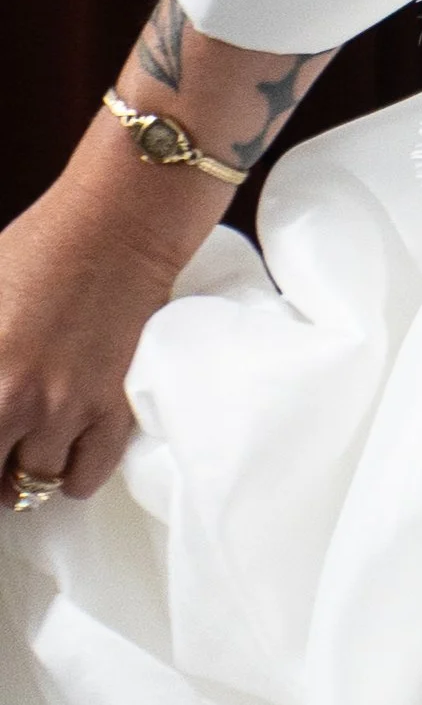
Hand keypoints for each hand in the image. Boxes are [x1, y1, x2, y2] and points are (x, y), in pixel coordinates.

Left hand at [0, 156, 192, 503]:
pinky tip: (66, 452)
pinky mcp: (114, 408)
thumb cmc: (43, 245)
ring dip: (26, 470)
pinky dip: (72, 476)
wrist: (122, 222)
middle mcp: (15, 398)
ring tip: (27, 446)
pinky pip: (85, 476)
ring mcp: (67, 408)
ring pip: (33, 482)